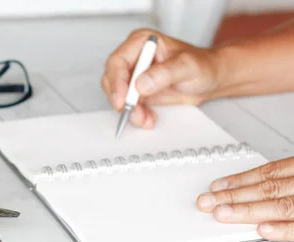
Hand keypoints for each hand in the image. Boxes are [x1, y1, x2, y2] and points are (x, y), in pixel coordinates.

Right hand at [101, 29, 221, 128]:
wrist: (210, 79)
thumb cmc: (202, 66)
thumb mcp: (187, 66)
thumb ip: (165, 73)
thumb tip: (141, 84)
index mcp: (142, 42)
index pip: (117, 61)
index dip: (116, 82)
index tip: (123, 99)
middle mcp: (134, 57)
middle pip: (112, 80)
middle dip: (122, 100)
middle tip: (134, 113)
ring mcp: (134, 75)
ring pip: (117, 95)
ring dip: (129, 110)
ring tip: (145, 118)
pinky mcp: (137, 91)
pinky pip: (127, 105)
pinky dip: (135, 115)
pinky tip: (148, 118)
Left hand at [197, 157, 293, 240]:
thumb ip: (285, 181)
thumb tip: (251, 188)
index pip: (270, 172)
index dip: (241, 179)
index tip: (216, 186)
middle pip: (268, 189)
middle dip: (234, 196)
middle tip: (207, 201)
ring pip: (281, 206)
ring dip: (247, 210)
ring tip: (221, 213)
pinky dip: (282, 229)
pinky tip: (261, 230)